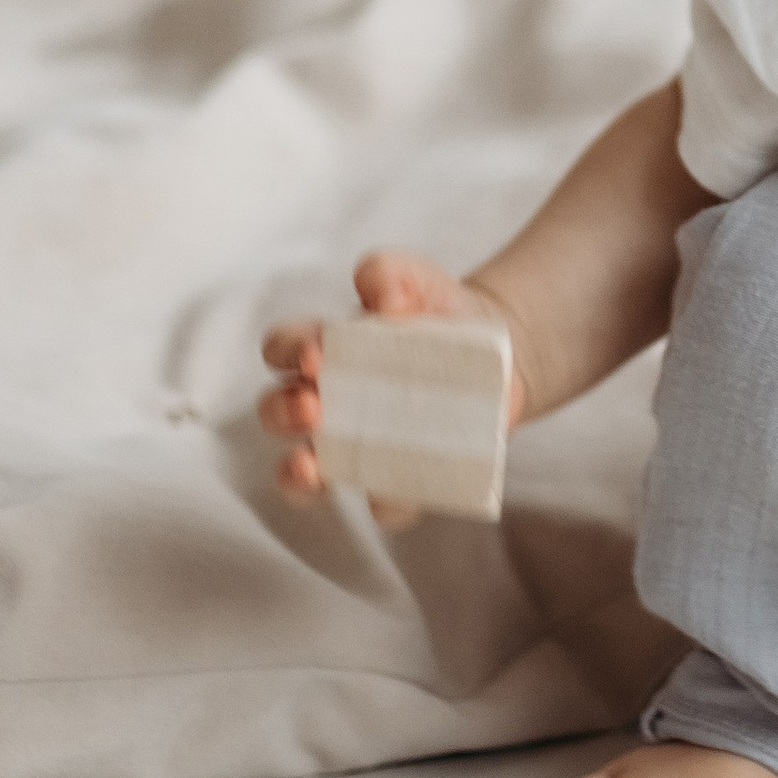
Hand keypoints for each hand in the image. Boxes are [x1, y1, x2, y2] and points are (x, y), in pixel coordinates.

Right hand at [258, 249, 524, 519]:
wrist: (501, 353)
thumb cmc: (439, 313)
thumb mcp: (419, 281)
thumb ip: (390, 273)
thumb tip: (382, 297)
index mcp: (321, 349)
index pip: (282, 349)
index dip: (288, 352)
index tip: (316, 354)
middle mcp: (325, 405)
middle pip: (276, 413)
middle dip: (283, 413)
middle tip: (312, 407)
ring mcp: (357, 448)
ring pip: (304, 475)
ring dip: (297, 474)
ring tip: (311, 467)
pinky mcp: (400, 480)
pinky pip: (384, 504)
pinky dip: (386, 501)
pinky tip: (395, 491)